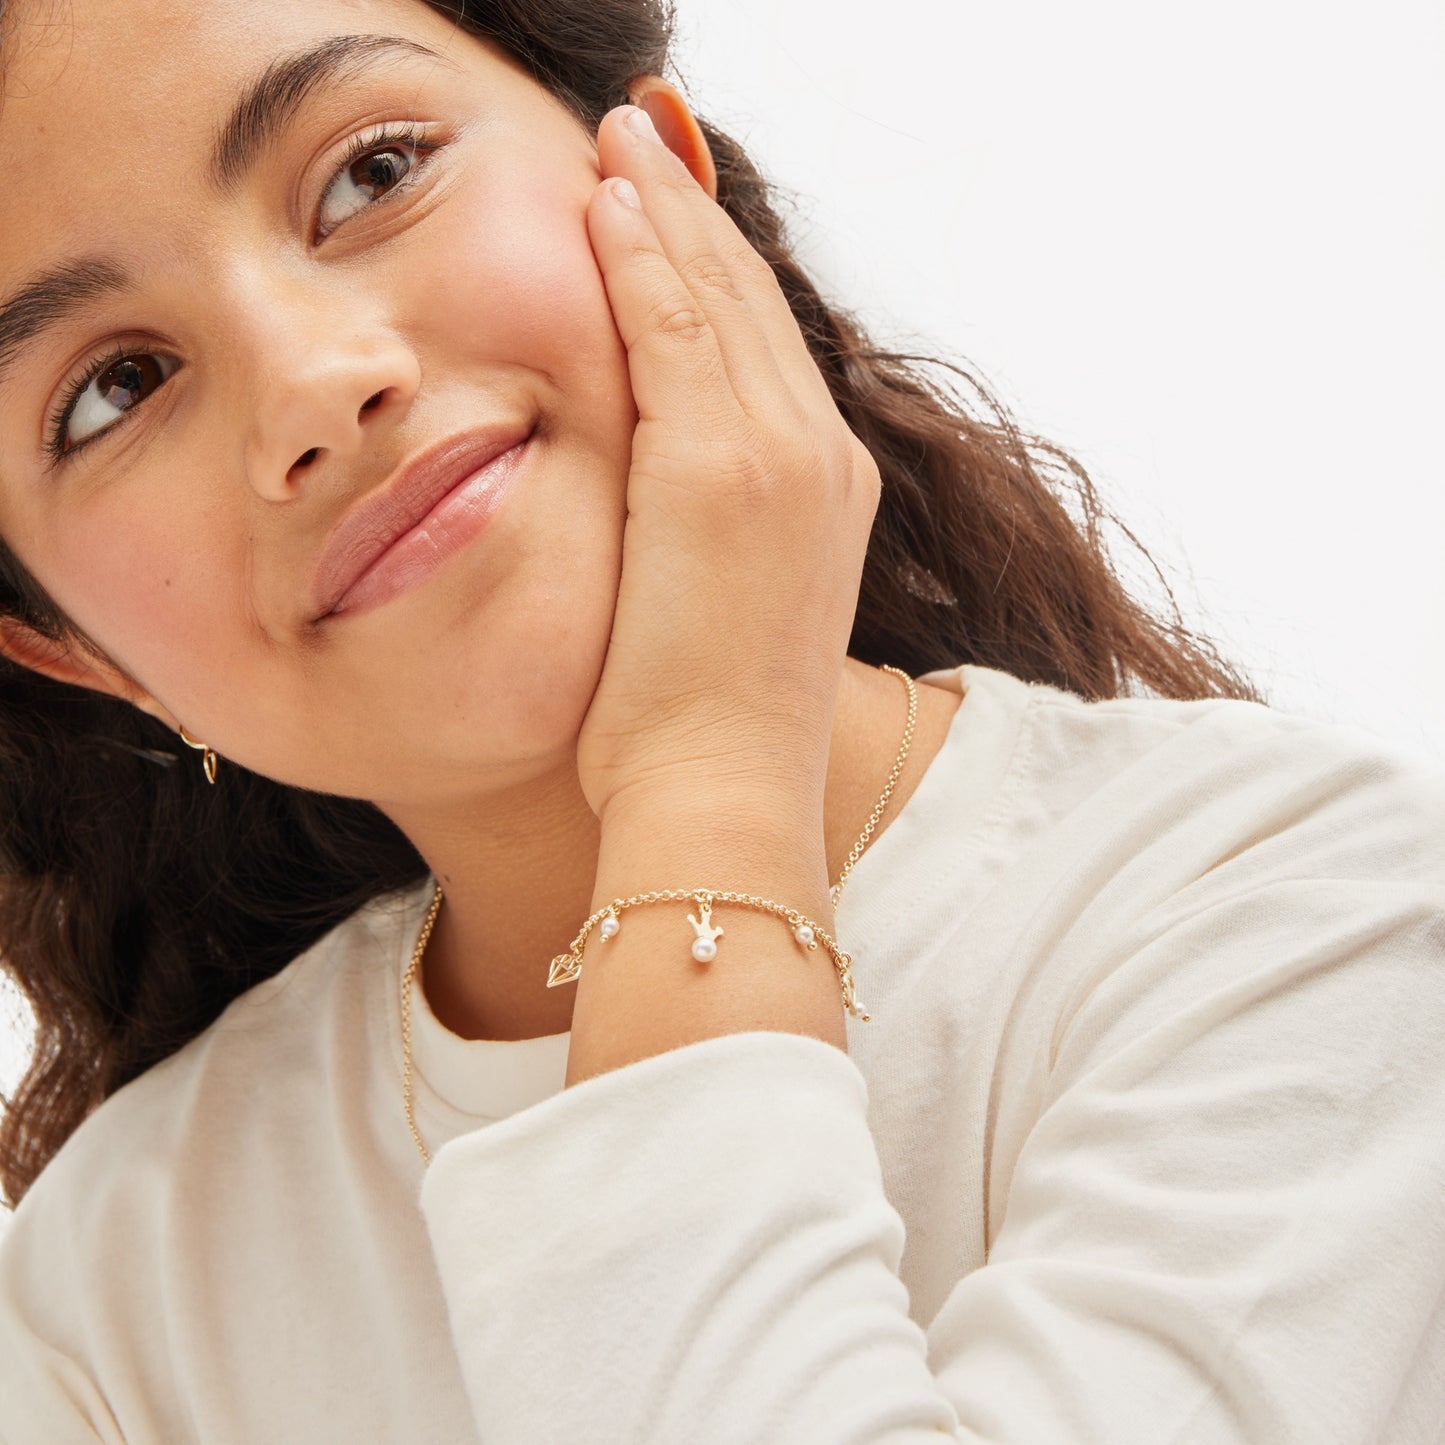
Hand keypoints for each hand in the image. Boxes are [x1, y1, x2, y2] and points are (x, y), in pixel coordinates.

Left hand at [575, 103, 880, 821]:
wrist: (724, 794)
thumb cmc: (705, 726)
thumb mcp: (727, 604)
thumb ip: (711, 522)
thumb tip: (669, 488)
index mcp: (825, 488)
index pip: (761, 347)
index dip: (711, 266)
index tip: (666, 206)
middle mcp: (822, 456)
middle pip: (748, 302)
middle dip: (689, 211)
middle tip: (640, 134)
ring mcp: (784, 455)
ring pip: (716, 297)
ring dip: (661, 209)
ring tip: (615, 140)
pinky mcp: (724, 466)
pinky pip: (675, 329)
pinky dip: (640, 256)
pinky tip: (602, 199)